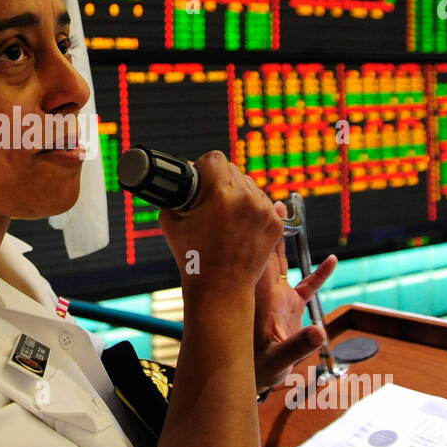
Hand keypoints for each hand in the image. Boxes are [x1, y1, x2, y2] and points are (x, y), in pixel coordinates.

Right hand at [158, 151, 283, 295]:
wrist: (221, 288)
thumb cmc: (194, 259)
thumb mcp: (170, 222)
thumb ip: (174, 195)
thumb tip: (184, 176)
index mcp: (220, 195)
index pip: (214, 158)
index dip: (203, 166)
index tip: (199, 177)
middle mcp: (247, 199)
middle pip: (233, 169)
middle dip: (220, 179)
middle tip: (209, 199)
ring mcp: (265, 212)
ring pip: (250, 184)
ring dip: (237, 191)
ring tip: (225, 214)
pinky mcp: (276, 223)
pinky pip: (262, 201)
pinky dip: (251, 207)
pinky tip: (238, 223)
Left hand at [253, 200, 336, 391]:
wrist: (255, 379)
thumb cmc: (260, 369)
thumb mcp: (279, 360)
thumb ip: (300, 346)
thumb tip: (320, 332)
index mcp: (263, 296)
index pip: (260, 257)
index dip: (261, 233)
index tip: (266, 209)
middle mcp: (268, 291)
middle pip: (267, 251)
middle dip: (268, 225)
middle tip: (272, 199)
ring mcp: (279, 298)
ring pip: (281, 260)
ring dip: (284, 239)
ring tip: (287, 212)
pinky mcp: (292, 309)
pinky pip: (307, 286)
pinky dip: (320, 274)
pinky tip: (332, 260)